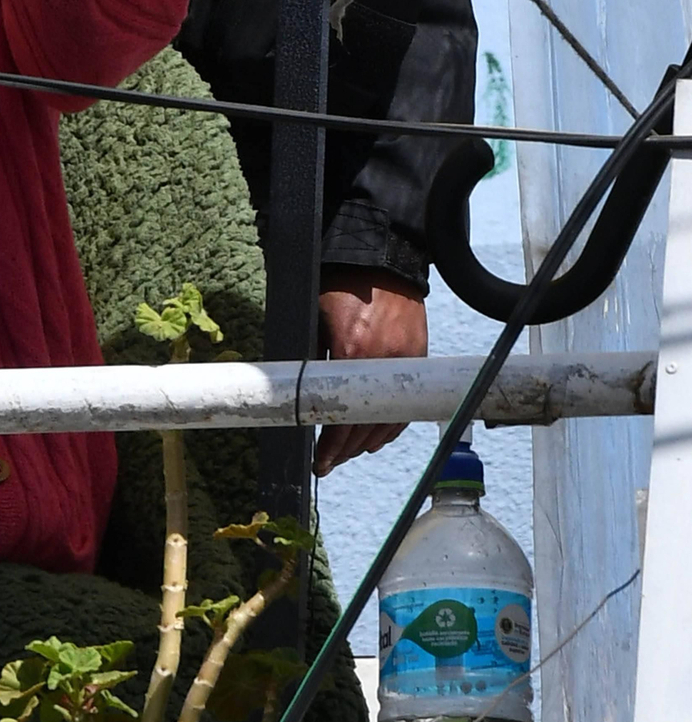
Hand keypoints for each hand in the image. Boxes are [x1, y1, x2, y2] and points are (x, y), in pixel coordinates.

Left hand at [314, 271, 427, 476]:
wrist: (382, 259)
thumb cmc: (342, 285)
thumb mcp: (316, 319)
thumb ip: (313, 358)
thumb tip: (301, 395)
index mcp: (353, 351)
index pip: (344, 417)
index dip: (331, 446)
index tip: (320, 462)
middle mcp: (383, 362)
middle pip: (366, 426)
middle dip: (346, 449)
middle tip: (328, 462)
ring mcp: (406, 362)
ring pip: (390, 420)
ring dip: (367, 441)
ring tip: (348, 452)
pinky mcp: (419, 359)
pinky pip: (406, 405)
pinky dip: (391, 425)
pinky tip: (375, 437)